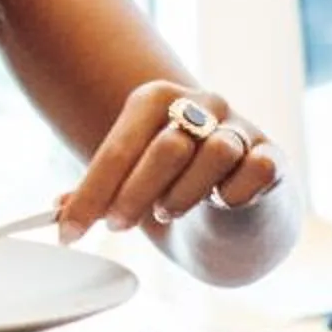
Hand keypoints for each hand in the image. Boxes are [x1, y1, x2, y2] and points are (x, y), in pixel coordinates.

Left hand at [61, 80, 282, 240]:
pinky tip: (221, 204)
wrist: (238, 208)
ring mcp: (241, 127)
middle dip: (133, 194)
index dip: (92, 191)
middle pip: (166, 147)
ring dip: (183, 194)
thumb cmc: (173, 186)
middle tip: (117, 226)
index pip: (119, 147)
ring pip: (214, 154)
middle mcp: (202, 103)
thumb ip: (96, 194)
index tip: (69, 232)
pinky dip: (235, 193)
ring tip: (167, 210)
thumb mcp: (131, 183)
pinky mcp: (273, 155)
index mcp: (156, 99)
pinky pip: (256, 170)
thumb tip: (57, 210)